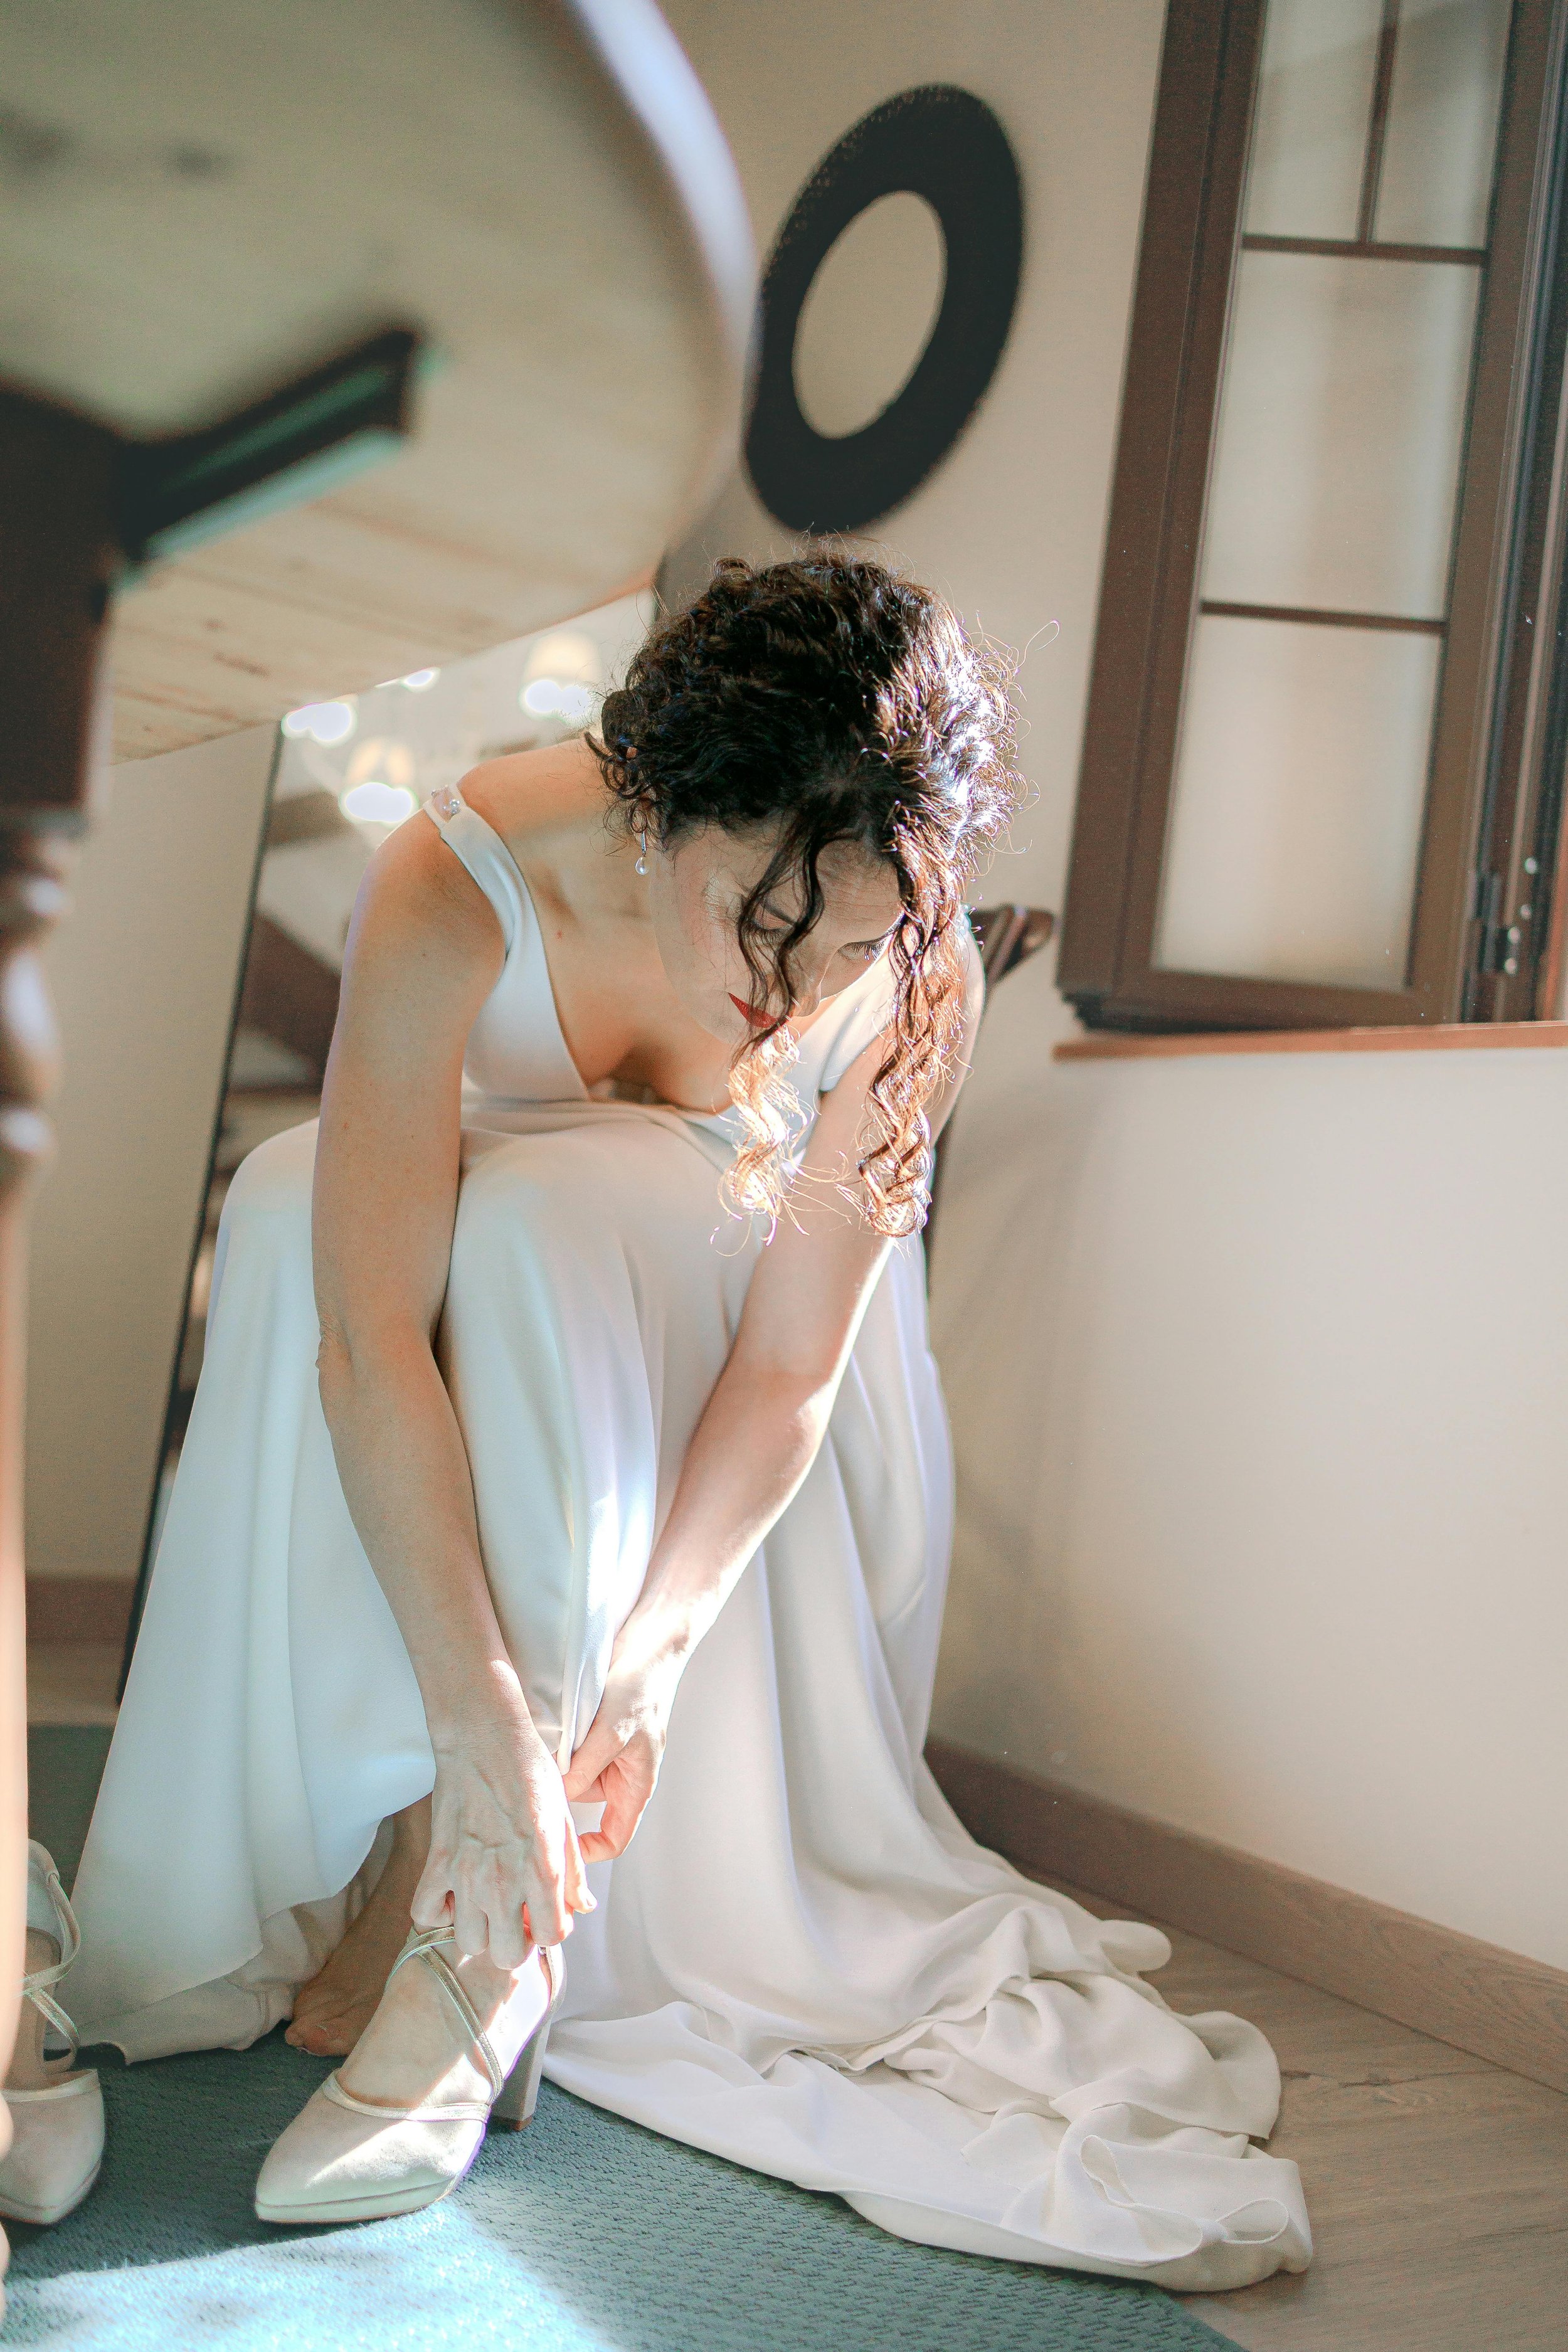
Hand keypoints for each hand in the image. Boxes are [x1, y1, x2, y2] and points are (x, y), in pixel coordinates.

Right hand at [412, 1681, 592, 1962]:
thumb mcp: (564, 1818)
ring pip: (469, 1943)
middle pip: (508, 1954)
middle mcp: (503, 1879)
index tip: (547, 1913)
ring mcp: (466, 1874)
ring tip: (488, 1906)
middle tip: (519, 1915)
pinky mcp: (436, 1862)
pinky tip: (456, 1894)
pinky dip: (439, 1912)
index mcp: (542, 1866)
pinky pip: (426, 1914)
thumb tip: (581, 1907)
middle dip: (518, 1941)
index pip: (552, 1935)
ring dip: (481, 1931)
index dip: (553, 1928)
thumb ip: (573, 1869)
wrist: (484, 1737)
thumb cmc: (529, 1771)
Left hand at [562, 1613, 687, 1861]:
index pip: (614, 1838)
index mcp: (634, 1786)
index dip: (588, 1852)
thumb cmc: (642, 1688)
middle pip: (582, 1806)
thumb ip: (585, 1768)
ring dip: (554, 1766)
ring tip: (544, 1746)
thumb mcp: (612, 1732)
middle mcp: (618, 1775)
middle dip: (559, 1798)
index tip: (558, 1848)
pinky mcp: (589, 1734)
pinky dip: (554, 1746)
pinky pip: (566, 1752)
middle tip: (531, 1790)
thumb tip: (557, 1797)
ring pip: (569, 1777)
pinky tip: (546, 1730)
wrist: (648, 1643)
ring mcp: (603, 1754)